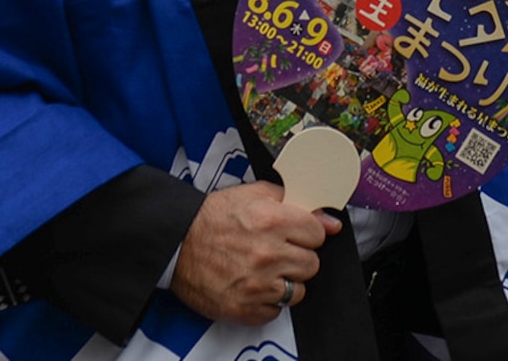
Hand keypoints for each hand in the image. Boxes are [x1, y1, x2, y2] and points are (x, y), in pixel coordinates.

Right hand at [170, 182, 337, 325]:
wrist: (176, 243)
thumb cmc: (214, 217)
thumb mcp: (254, 194)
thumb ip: (297, 203)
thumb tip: (332, 223)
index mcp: (272, 221)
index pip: (317, 235)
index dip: (306, 234)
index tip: (294, 235)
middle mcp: (267, 254)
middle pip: (311, 265)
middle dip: (298, 258)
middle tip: (277, 252)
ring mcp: (256, 285)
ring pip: (297, 291)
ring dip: (284, 282)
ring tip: (264, 270)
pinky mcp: (244, 310)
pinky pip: (275, 312)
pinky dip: (267, 302)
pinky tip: (253, 286)